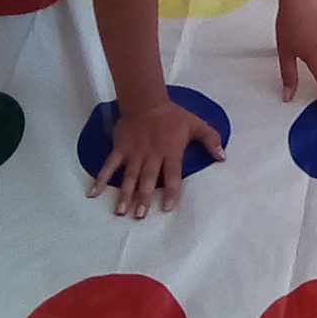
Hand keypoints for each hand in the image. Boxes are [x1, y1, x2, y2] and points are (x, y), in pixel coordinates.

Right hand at [87, 99, 224, 217]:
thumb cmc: (173, 115)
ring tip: (120, 212)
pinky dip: (100, 179)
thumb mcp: (196, 124)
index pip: (172, 175)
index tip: (166, 207)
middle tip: (140, 216)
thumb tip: (223, 157)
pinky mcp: (119, 150)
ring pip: (128, 177)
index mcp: (170, 152)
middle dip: (143, 198)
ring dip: (124, 195)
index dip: (170, 191)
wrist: (146, 101)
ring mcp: (133, 154)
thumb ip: (211, 140)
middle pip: (147, 180)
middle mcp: (151, 156)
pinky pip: (108, 166)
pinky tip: (92, 193)